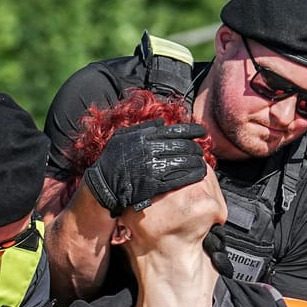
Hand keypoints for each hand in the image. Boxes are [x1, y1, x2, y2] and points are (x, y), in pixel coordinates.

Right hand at [83, 119, 209, 214]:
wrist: (104, 184)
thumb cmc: (113, 160)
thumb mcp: (123, 137)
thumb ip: (143, 128)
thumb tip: (162, 122)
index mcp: (146, 136)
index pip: (176, 131)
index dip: (193, 131)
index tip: (202, 132)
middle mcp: (152, 149)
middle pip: (184, 147)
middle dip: (196, 149)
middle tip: (201, 152)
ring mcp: (155, 166)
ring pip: (185, 162)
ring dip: (197, 163)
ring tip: (202, 165)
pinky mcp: (156, 183)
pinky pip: (180, 177)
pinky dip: (192, 176)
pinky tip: (198, 176)